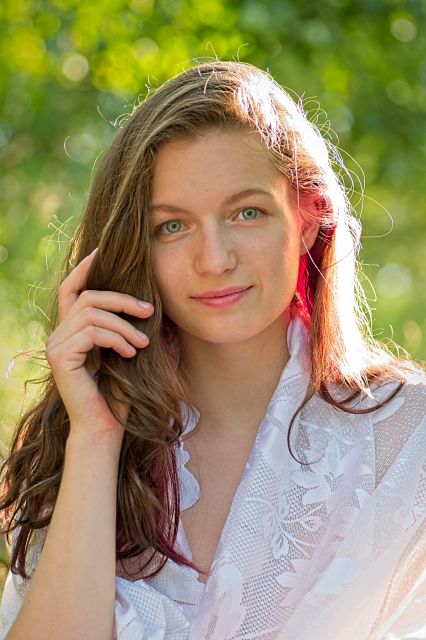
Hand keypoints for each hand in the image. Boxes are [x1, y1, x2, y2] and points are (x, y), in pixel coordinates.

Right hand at [45, 248, 153, 442]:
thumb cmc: (121, 393)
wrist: (107, 428)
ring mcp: (56, 345)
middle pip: (87, 296)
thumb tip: (150, 301)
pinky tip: (130, 354)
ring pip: (92, 313)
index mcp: (71, 331)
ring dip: (124, 326)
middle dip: (122, 300)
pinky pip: (92, 331)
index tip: (104, 251)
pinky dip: (117, 339)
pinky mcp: (60, 357)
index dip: (85, 267)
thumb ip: (129, 326)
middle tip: (149, 312)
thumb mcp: (128, 352)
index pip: (71, 289)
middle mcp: (58, 334)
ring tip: (142, 345)